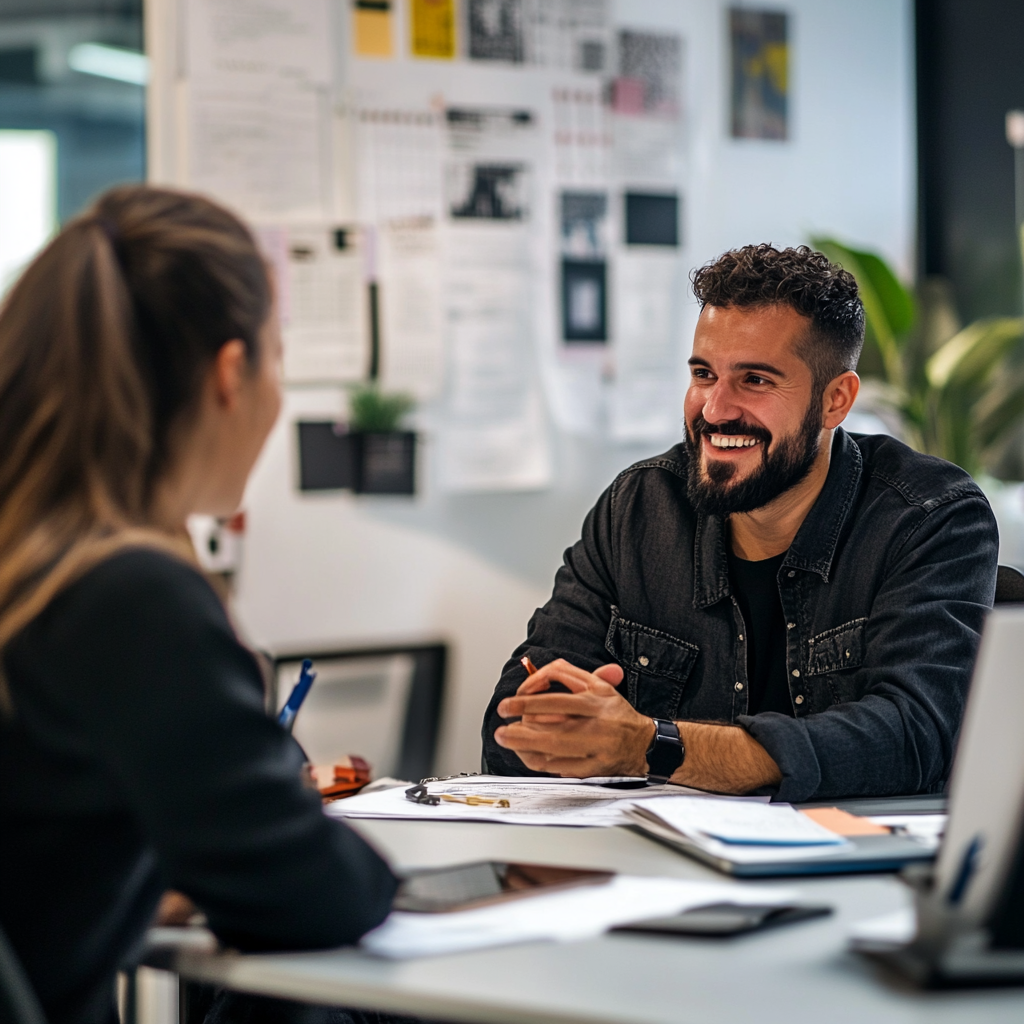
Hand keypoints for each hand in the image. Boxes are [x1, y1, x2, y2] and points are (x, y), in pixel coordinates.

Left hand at [494, 658, 654, 776]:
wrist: (644, 745)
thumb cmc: (616, 714)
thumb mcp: (600, 686)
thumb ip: (569, 674)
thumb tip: (538, 673)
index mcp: (598, 700)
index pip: (557, 700)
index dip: (527, 702)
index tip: (509, 704)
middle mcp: (598, 725)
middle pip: (552, 730)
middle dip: (521, 730)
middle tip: (502, 728)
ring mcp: (596, 750)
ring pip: (554, 751)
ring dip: (524, 746)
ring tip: (508, 739)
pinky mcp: (593, 769)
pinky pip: (560, 768)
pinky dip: (539, 761)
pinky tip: (526, 753)